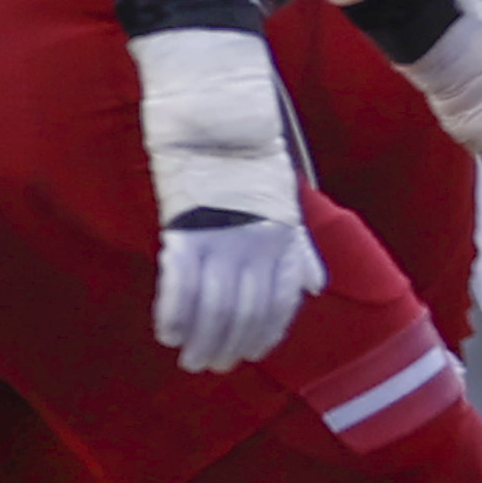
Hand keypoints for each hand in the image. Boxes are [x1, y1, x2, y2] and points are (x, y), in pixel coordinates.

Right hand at [130, 26, 328, 371]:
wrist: (221, 117)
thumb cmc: (252, 157)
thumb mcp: (287, 202)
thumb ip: (298, 249)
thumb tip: (313, 287)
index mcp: (285, 240)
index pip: (280, 301)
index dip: (266, 332)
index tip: (250, 353)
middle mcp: (258, 247)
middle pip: (245, 312)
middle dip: (228, 345)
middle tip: (210, 365)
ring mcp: (222, 242)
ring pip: (214, 308)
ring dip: (200, 339)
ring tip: (189, 357)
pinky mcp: (186, 232)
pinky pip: (181, 286)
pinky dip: (175, 314)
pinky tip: (168, 332)